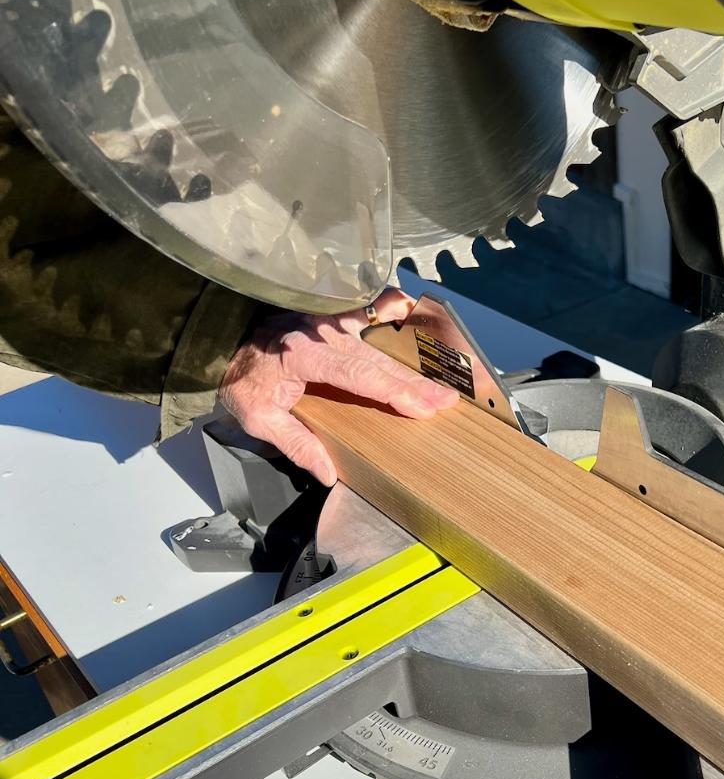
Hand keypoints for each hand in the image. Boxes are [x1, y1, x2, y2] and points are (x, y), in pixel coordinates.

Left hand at [219, 288, 458, 486]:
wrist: (221, 339)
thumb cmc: (241, 380)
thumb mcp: (258, 419)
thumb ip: (295, 444)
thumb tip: (328, 473)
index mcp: (305, 357)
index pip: (359, 376)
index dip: (394, 391)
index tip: (422, 407)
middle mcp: (322, 333)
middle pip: (378, 361)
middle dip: (414, 384)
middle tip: (447, 401)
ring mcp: (328, 319)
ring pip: (378, 340)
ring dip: (410, 361)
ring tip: (440, 377)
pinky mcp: (330, 313)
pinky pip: (366, 305)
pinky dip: (389, 306)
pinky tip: (411, 309)